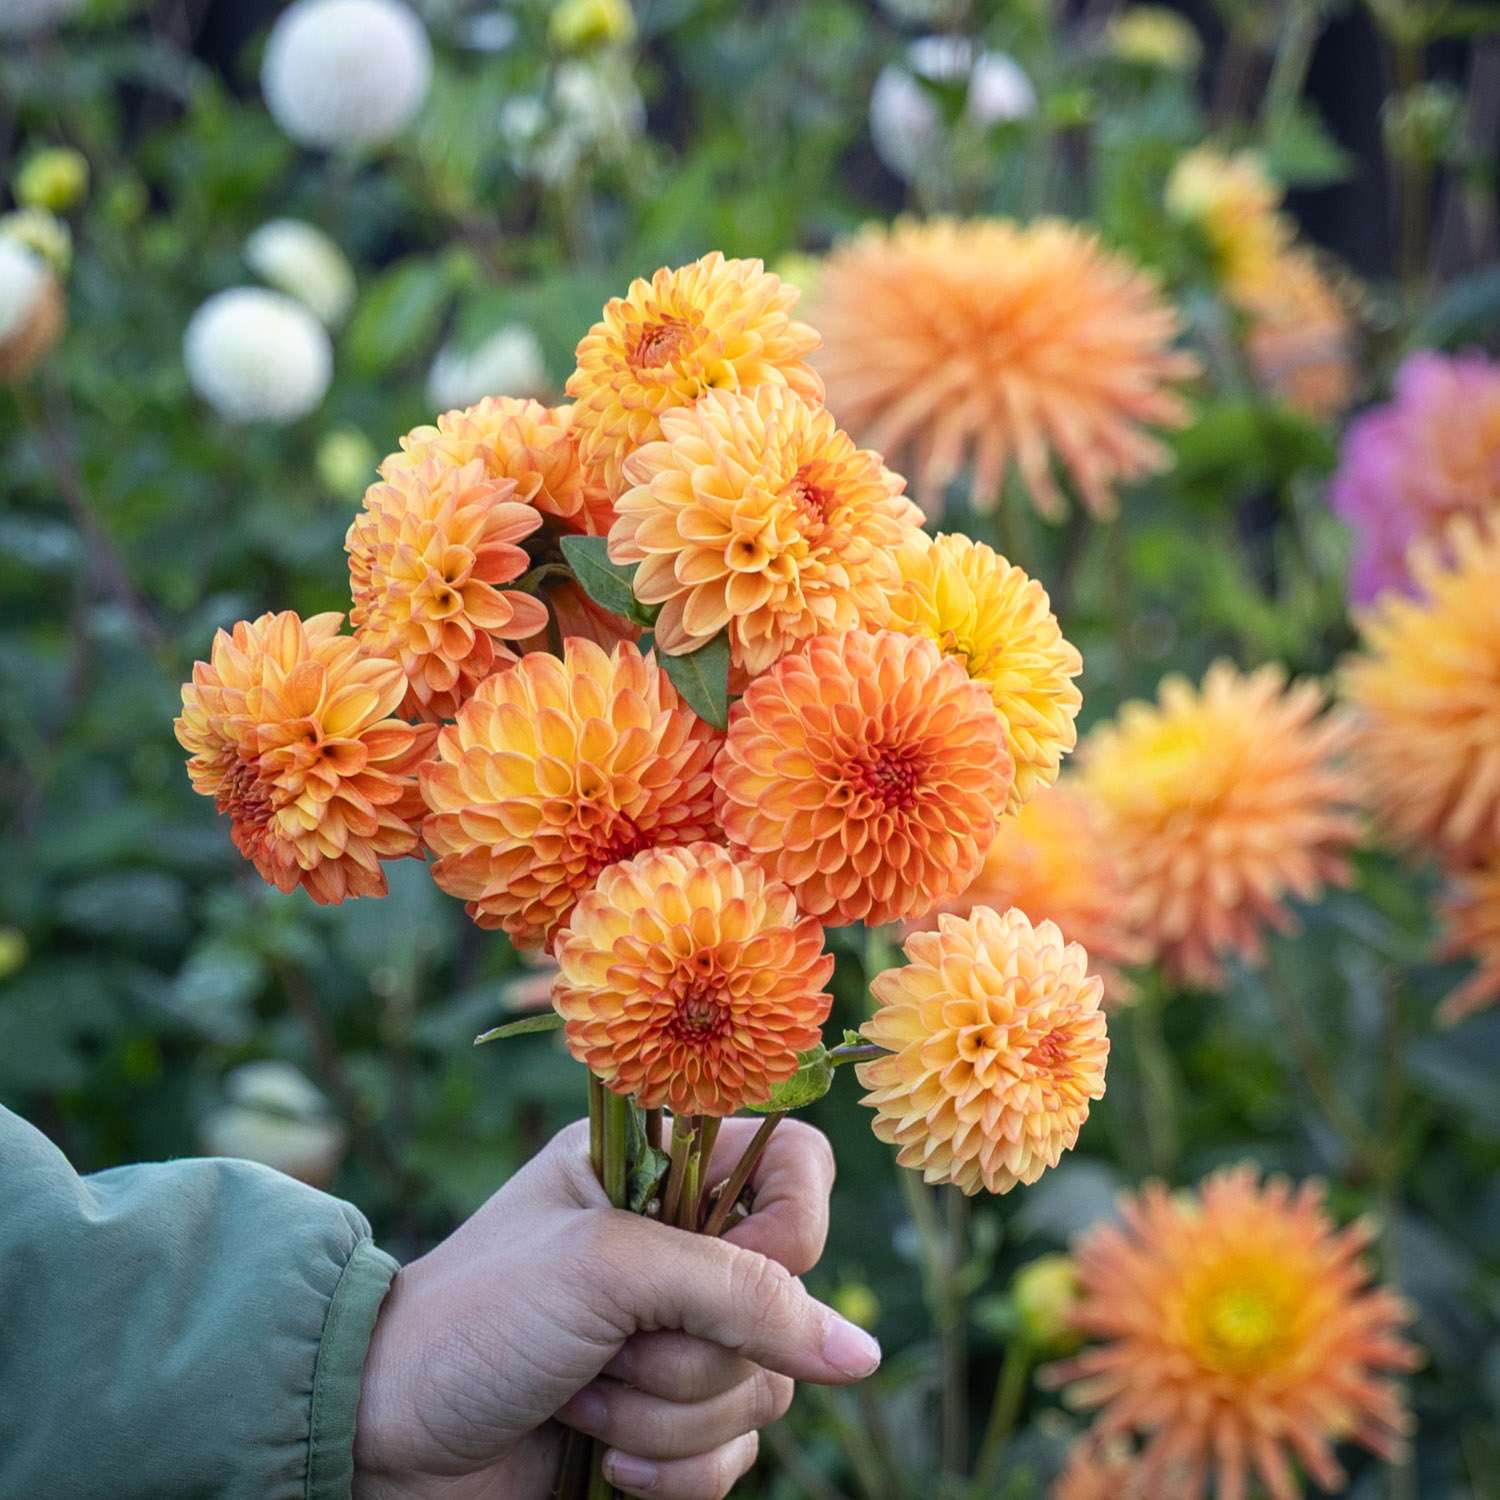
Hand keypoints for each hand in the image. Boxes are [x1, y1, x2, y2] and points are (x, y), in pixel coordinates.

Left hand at [354, 1116, 878, 1499]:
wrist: (382, 1436)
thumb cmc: (477, 1319)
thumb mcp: (607, 1271)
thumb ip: (740, 1293)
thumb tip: (860, 1354)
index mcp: (661, 1166)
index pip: (795, 1167)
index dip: (790, 1227)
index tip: (734, 1270)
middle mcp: (678, 1246)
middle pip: (785, 1300)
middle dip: (691, 1350)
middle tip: (605, 1347)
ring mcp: (675, 1338)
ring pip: (761, 1389)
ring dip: (664, 1415)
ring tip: (580, 1399)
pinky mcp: (666, 1424)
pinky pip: (733, 1458)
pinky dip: (669, 1471)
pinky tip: (599, 1460)